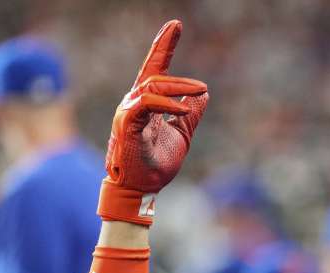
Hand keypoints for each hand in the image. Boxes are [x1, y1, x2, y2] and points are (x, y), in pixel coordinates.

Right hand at [97, 19, 208, 225]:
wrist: (141, 190)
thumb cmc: (155, 164)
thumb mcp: (182, 135)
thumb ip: (191, 114)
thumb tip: (203, 96)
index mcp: (146, 104)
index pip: (155, 70)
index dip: (164, 46)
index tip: (176, 25)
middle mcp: (134, 103)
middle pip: (153, 73)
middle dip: (172, 62)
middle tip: (200, 76)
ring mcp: (128, 113)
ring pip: (151, 87)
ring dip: (178, 87)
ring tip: (200, 89)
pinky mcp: (127, 126)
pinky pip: (145, 106)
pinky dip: (165, 104)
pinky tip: (183, 108)